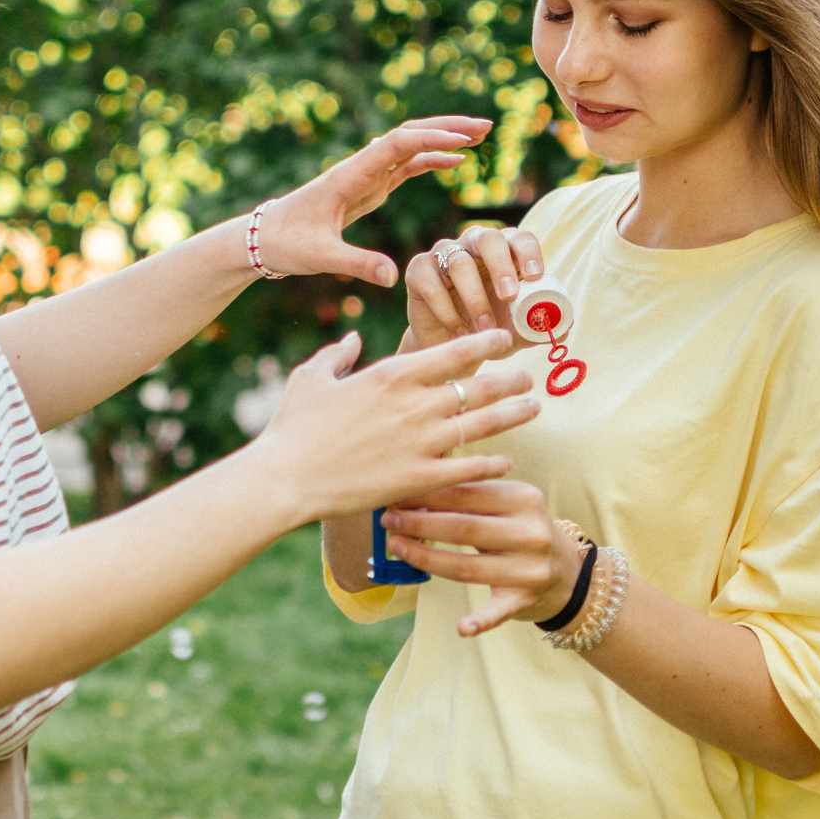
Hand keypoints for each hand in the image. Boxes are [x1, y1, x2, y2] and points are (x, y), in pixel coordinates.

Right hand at [248, 329, 538, 524]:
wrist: (286, 477)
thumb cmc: (293, 427)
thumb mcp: (312, 377)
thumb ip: (337, 354)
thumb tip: (350, 340)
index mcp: (391, 374)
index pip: (453, 353)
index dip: (485, 344)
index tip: (503, 340)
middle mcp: (413, 405)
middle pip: (478, 387)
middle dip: (510, 380)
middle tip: (529, 377)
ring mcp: (419, 442)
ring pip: (482, 424)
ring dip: (513, 415)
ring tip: (533, 408)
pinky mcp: (418, 478)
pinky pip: (467, 468)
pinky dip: (490, 464)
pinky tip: (505, 461)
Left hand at [252, 119, 493, 284]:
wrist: (263, 239)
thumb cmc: (286, 244)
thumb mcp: (320, 258)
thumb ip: (357, 264)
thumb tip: (392, 277)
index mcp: (349, 176)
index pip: (395, 145)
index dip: (429, 140)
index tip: (461, 142)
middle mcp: (360, 169)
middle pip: (408, 135)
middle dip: (446, 127)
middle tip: (485, 127)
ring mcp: (366, 177)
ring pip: (409, 147)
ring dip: (443, 138)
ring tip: (480, 136)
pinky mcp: (369, 189)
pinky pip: (405, 167)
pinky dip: (431, 160)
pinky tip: (456, 162)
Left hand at [379, 479, 584, 637]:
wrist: (567, 573)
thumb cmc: (521, 531)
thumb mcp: (508, 504)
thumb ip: (470, 496)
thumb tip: (414, 492)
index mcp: (524, 499)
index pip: (467, 493)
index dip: (427, 494)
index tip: (395, 493)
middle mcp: (531, 533)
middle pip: (462, 529)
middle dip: (419, 524)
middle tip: (388, 519)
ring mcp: (530, 569)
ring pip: (467, 567)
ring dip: (426, 560)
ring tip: (396, 548)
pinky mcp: (525, 600)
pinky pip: (498, 613)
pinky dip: (479, 622)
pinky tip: (461, 628)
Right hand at [405, 224, 547, 349]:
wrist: (449, 349)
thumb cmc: (489, 331)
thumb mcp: (517, 333)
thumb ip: (540, 329)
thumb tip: (565, 327)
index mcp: (505, 251)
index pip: (519, 238)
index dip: (528, 253)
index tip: (535, 277)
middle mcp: (474, 245)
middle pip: (488, 238)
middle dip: (500, 266)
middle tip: (509, 296)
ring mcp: (444, 255)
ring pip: (459, 262)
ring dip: (474, 298)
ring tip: (484, 328)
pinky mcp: (419, 270)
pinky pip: (431, 282)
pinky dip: (446, 309)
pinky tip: (459, 330)